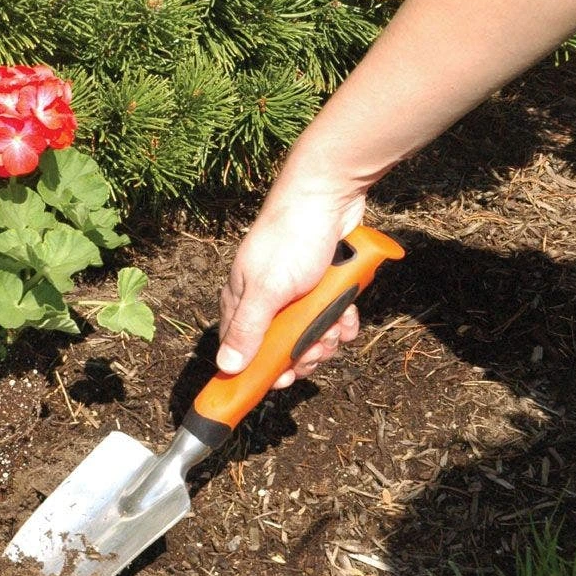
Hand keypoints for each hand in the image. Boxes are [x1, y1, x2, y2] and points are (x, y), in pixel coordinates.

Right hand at [216, 188, 365, 384]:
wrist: (329, 196)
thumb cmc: (291, 238)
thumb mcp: (268, 290)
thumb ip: (248, 330)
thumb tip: (226, 368)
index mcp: (241, 302)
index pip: (242, 350)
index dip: (264, 370)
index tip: (287, 379)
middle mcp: (265, 301)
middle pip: (282, 348)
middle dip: (306, 352)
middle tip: (320, 346)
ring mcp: (294, 294)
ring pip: (311, 334)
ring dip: (329, 335)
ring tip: (338, 322)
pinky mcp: (321, 286)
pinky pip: (331, 316)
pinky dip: (343, 318)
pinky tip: (349, 310)